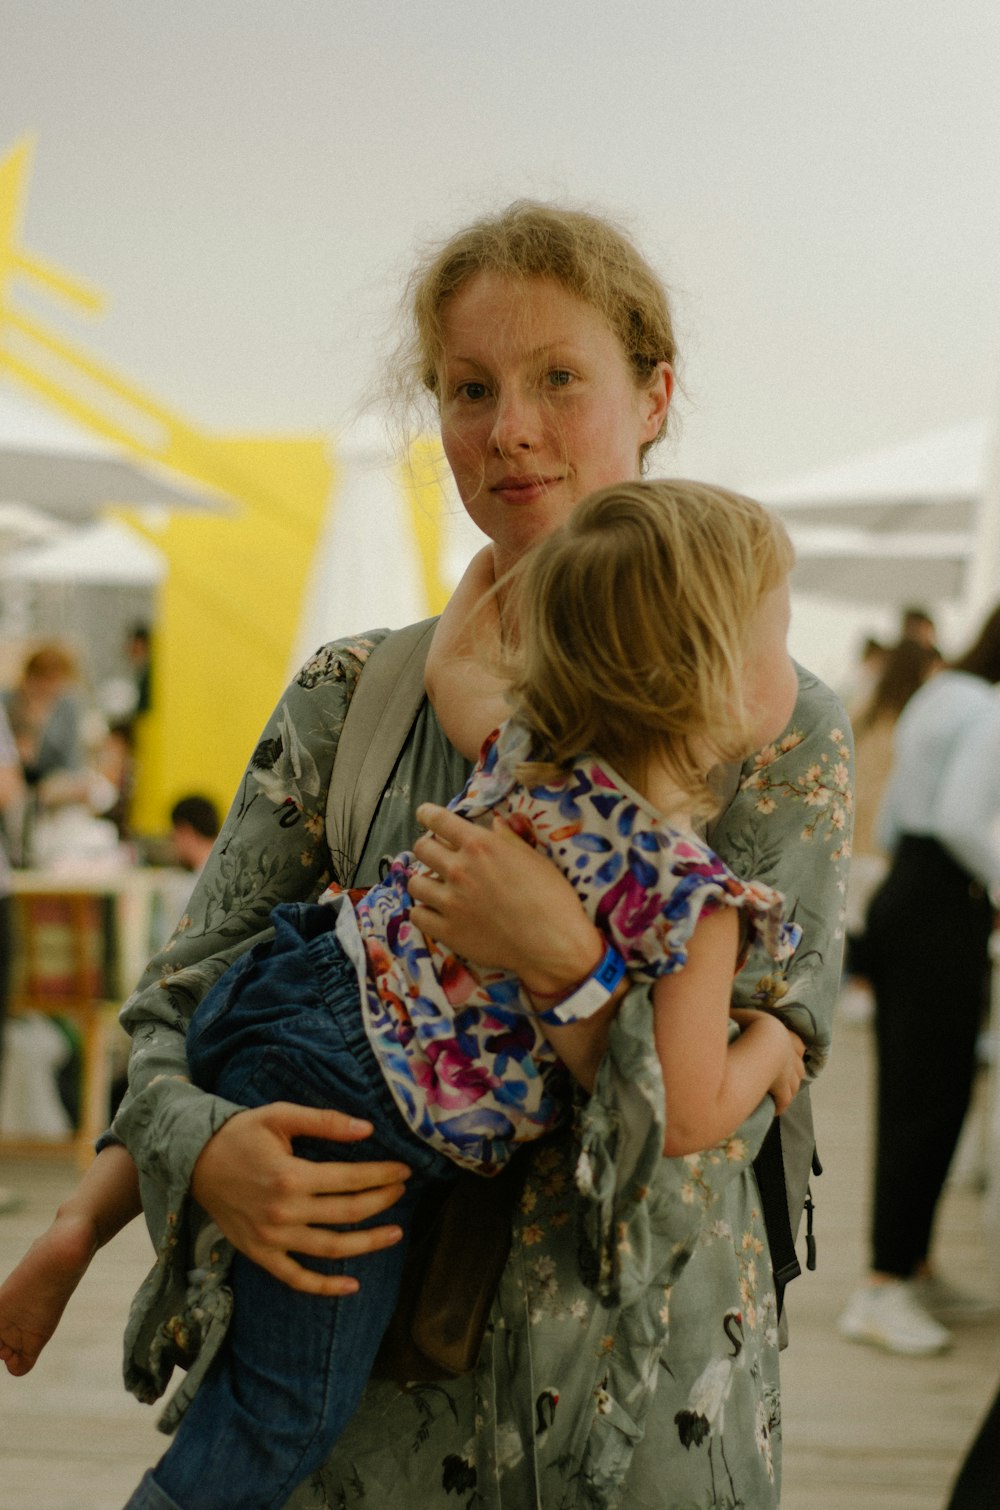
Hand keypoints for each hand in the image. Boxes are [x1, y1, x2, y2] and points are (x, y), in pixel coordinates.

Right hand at [191, 1103, 410, 1295]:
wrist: (194, 1162)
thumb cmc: (241, 1135)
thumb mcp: (280, 1116)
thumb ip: (325, 1122)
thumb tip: (368, 1129)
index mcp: (291, 1175)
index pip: (351, 1179)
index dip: (382, 1175)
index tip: (404, 1171)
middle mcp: (285, 1212)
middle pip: (348, 1213)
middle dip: (382, 1202)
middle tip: (402, 1192)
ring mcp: (273, 1238)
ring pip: (331, 1249)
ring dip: (368, 1244)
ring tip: (395, 1234)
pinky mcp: (260, 1254)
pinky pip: (297, 1278)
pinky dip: (325, 1286)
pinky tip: (352, 1285)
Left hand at [409, 802, 601, 994]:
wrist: (552, 943)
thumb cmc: (551, 897)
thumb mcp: (534, 858)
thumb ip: (509, 839)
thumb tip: (495, 822)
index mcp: (479, 846)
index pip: (438, 820)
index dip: (428, 814)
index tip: (425, 815)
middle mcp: (459, 870)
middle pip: (422, 849)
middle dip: (427, 848)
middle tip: (438, 856)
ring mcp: (450, 902)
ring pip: (415, 883)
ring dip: (424, 881)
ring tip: (435, 886)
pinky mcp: (447, 931)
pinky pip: (417, 916)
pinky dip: (423, 912)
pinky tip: (434, 913)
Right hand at [730, 1008, 806, 1114]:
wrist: (763, 1040)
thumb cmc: (751, 1027)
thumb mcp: (743, 1017)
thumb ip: (737, 1018)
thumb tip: (726, 1015)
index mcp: (783, 1037)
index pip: (797, 1045)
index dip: (795, 1050)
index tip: (791, 1055)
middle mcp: (789, 1055)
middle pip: (799, 1067)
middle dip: (794, 1073)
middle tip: (782, 1079)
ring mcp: (787, 1073)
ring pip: (795, 1084)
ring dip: (789, 1089)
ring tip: (777, 1094)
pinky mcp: (782, 1088)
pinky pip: (785, 1100)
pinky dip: (781, 1105)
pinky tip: (773, 1109)